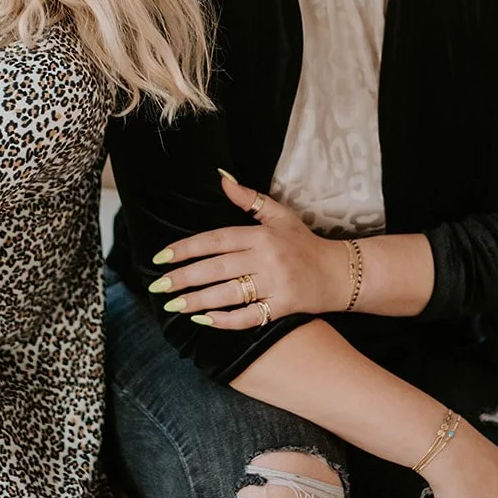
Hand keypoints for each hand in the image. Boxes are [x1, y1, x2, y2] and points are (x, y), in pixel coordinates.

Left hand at [148, 170, 353, 328]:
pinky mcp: (283, 306)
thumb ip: (249, 198)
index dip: (186, 248)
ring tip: (173, 305)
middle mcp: (266, 257)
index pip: (215, 240)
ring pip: (228, 293)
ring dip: (197, 300)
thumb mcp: (279, 215)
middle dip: (183, 278)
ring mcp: (275, 283)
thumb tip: (221, 177)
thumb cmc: (303, 243)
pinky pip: (249, 316)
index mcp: (261, 234)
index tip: (161, 257)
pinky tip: (204, 320)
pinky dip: (225, 320)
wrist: (339, 273)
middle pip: (216, 268)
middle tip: (158, 287)